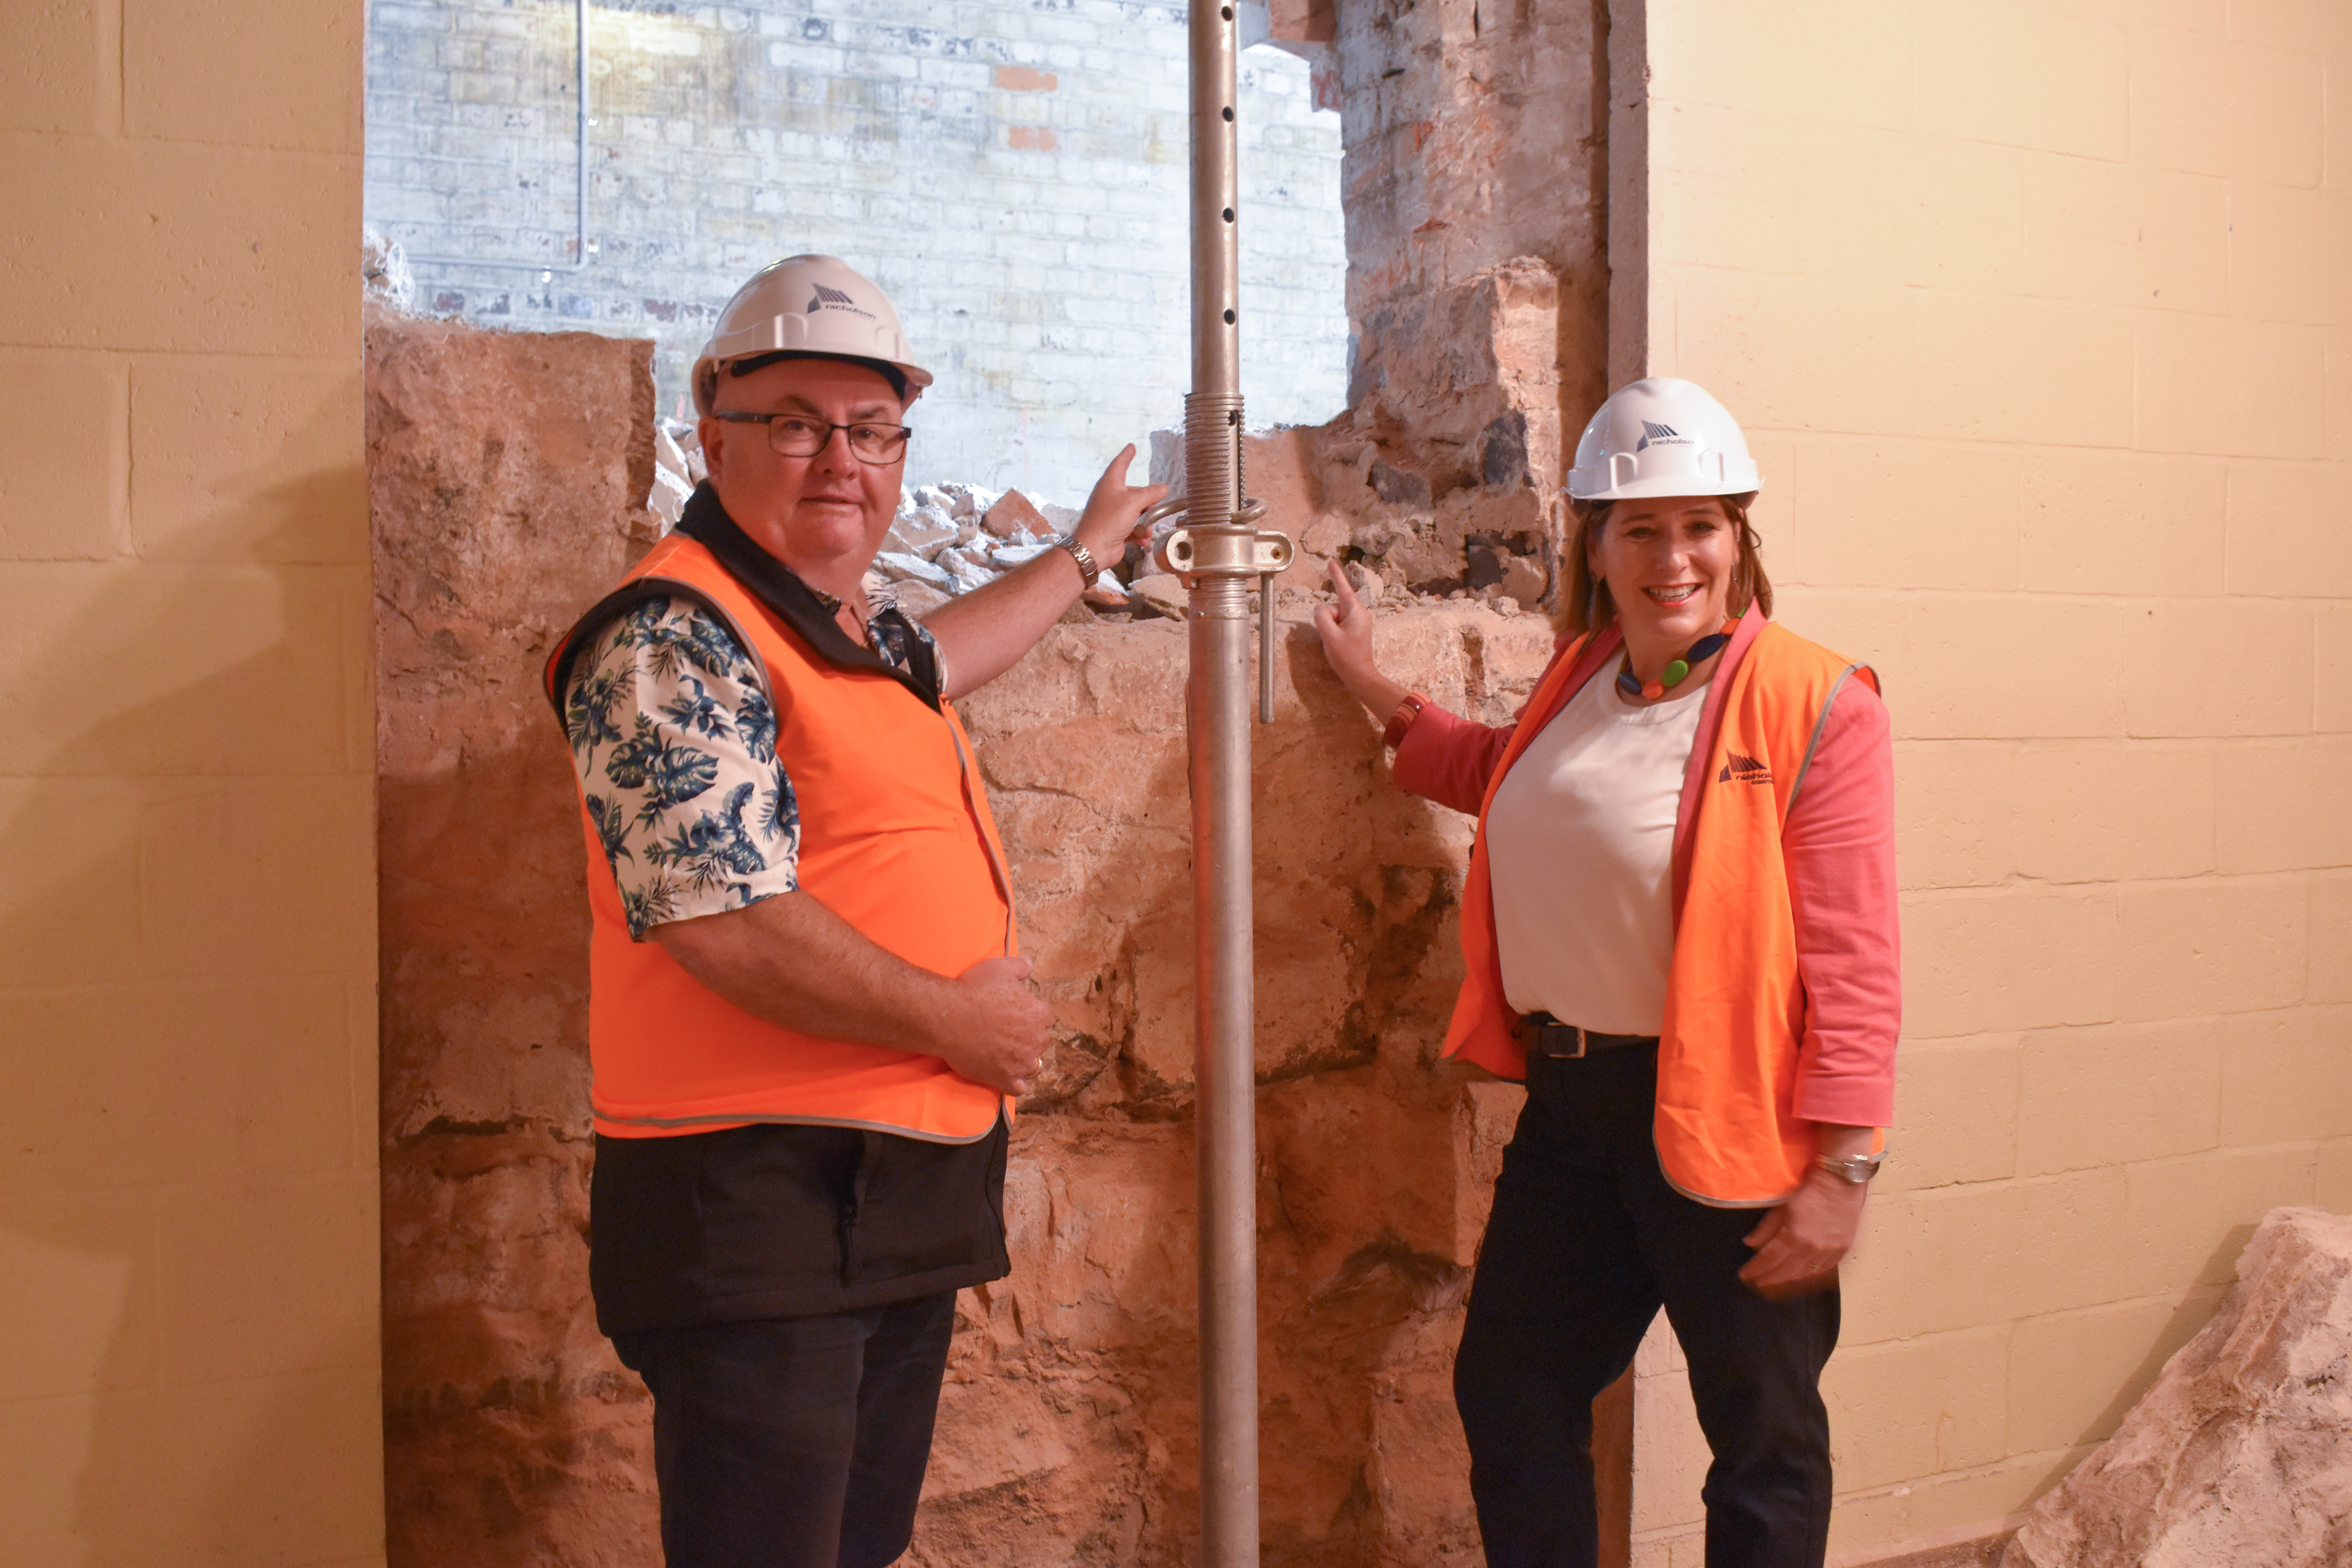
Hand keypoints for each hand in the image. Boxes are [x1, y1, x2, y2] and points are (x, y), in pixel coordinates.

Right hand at [938, 955, 1055, 1096]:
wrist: (948, 1017)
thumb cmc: (974, 990)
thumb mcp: (999, 968)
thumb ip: (1020, 966)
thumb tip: (1030, 964)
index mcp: (1038, 1014)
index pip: (1046, 1017)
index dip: (1032, 1014)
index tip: (1018, 1013)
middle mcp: (1035, 1040)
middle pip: (1041, 1041)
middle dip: (1029, 1037)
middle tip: (1008, 1032)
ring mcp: (1020, 1063)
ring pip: (1033, 1066)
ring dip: (1024, 1060)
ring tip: (1008, 1055)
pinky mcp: (1004, 1079)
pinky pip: (1018, 1088)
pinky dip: (1014, 1084)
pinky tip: (1006, 1077)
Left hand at [1073, 444, 1168, 563]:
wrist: (1094, 549)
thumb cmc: (1109, 520)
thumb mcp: (1133, 503)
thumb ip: (1151, 493)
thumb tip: (1164, 488)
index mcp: (1110, 483)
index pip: (1120, 464)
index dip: (1127, 455)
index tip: (1132, 447)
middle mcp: (1110, 496)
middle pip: (1135, 493)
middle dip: (1147, 503)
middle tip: (1152, 510)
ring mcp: (1113, 513)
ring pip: (1137, 512)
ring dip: (1145, 522)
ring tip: (1146, 530)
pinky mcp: (1116, 529)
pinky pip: (1133, 527)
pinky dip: (1140, 533)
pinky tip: (1143, 540)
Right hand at [1313, 558, 1407, 718]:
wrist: (1360, 675)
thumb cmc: (1346, 657)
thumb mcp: (1329, 636)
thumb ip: (1321, 617)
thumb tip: (1320, 610)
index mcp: (1356, 611)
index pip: (1343, 588)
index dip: (1336, 575)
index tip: (1331, 562)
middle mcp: (1359, 612)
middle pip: (1333, 605)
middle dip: (1327, 617)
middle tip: (1332, 637)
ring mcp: (1357, 621)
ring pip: (1333, 615)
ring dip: (1329, 626)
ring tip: (1336, 642)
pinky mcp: (1354, 628)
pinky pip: (1337, 622)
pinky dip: (1333, 630)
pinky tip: (1337, 642)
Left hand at [1739, 1167, 1868, 1300]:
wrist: (1841, 1183)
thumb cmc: (1808, 1190)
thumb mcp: (1781, 1207)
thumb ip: (1765, 1228)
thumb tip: (1748, 1243)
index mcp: (1794, 1236)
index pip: (1769, 1259)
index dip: (1756, 1268)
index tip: (1744, 1275)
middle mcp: (1812, 1249)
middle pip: (1786, 1271)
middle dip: (1769, 1277)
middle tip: (1757, 1281)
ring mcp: (1829, 1252)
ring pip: (1805, 1273)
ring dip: (1788, 1278)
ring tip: (1775, 1279)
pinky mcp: (1842, 1250)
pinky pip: (1822, 1269)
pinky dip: (1808, 1273)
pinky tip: (1799, 1274)